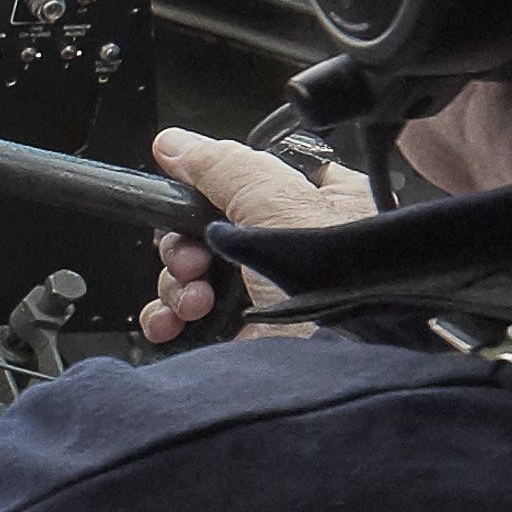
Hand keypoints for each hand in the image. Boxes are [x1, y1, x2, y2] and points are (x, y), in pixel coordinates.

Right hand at [137, 127, 375, 346]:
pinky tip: (172, 321)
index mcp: (316, 205)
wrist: (336, 368)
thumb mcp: (279, 204)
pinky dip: (168, 317)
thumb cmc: (342, 285)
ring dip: (177, 284)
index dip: (211, 192)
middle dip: (186, 247)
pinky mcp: (245, 334)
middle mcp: (292, 249)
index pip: (249, 183)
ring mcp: (267, 295)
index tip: (190, 202)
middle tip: (195, 260)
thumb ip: (226, 166)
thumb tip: (176, 143)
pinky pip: (187, 318)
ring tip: (195, 300)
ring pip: (193, 274)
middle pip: (208, 230)